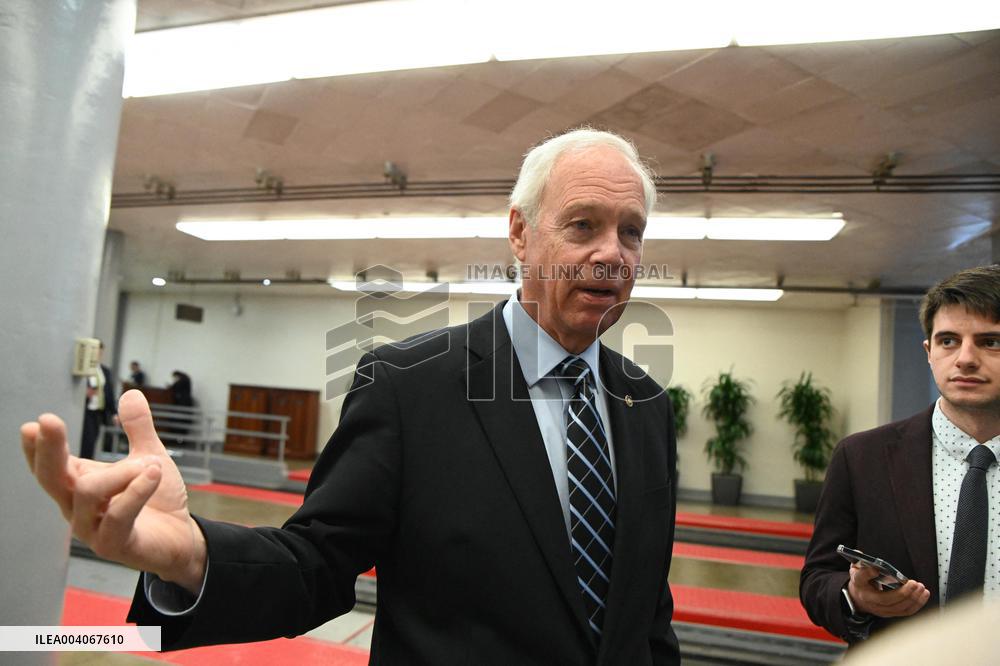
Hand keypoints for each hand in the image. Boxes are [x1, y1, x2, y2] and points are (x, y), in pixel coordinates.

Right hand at [21, 390, 205, 593]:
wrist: (181, 538)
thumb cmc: (158, 501)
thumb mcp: (150, 458)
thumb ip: (139, 429)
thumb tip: (131, 394)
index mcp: (80, 484)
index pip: (49, 465)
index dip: (38, 446)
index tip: (34, 424)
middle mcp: (78, 507)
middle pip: (51, 477)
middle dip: (49, 448)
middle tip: (48, 420)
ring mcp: (91, 528)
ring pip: (87, 490)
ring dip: (124, 471)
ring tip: (151, 467)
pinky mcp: (112, 544)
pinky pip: (118, 513)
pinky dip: (138, 489)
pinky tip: (154, 475)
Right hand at [847, 562, 928, 617]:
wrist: (859, 599)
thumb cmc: (862, 582)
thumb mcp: (857, 569)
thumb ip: (859, 561)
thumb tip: (861, 553)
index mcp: (858, 584)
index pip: (860, 578)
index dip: (867, 574)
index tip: (876, 569)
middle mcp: (869, 599)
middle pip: (885, 600)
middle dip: (902, 593)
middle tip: (914, 583)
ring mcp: (880, 609)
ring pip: (899, 608)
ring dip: (913, 598)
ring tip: (921, 588)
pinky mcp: (891, 613)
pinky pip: (906, 611)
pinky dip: (917, 604)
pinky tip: (923, 594)